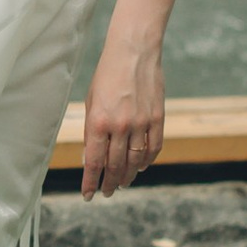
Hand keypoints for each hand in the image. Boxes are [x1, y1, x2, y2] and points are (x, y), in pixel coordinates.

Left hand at [81, 37, 164, 197]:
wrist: (133, 51)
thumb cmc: (107, 75)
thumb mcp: (91, 102)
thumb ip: (92, 132)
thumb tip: (91, 159)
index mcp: (99, 121)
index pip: (94, 162)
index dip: (91, 182)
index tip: (89, 195)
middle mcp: (120, 126)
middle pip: (115, 165)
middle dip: (110, 183)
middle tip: (107, 192)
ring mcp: (141, 123)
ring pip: (135, 161)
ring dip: (128, 176)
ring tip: (122, 183)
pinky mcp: (158, 118)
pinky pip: (153, 147)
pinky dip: (147, 161)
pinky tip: (140, 167)